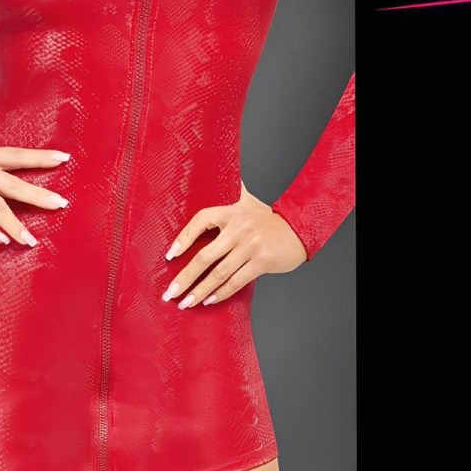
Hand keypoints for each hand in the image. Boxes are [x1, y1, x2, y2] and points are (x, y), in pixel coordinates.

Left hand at [160, 178, 306, 308]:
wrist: (300, 229)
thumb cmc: (270, 218)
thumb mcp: (250, 201)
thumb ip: (232, 190)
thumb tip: (212, 167)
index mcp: (232, 212)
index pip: (201, 221)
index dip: (184, 237)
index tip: (170, 255)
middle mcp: (240, 228)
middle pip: (205, 256)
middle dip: (185, 277)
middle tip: (170, 292)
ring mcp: (251, 246)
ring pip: (219, 273)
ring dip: (199, 291)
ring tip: (185, 302)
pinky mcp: (262, 261)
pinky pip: (236, 281)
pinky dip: (221, 293)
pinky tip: (209, 300)